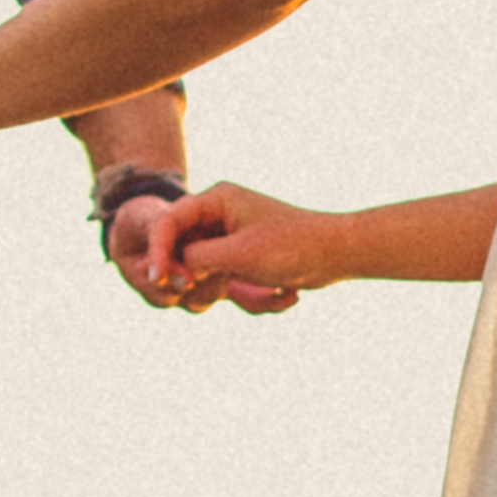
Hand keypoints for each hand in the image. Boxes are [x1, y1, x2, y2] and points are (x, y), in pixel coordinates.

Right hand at [108, 187, 298, 313]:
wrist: (340, 253)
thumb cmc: (293, 247)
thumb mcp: (240, 255)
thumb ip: (198, 260)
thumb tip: (171, 270)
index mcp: (216, 199)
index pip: (168, 222)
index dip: (157, 251)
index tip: (157, 279)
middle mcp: (220, 212)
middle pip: (181, 246)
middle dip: (194, 274)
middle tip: (219, 289)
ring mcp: (231, 234)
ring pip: (202, 268)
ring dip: (224, 288)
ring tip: (258, 291)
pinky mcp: (243, 255)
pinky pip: (226, 279)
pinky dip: (246, 295)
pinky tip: (281, 296)